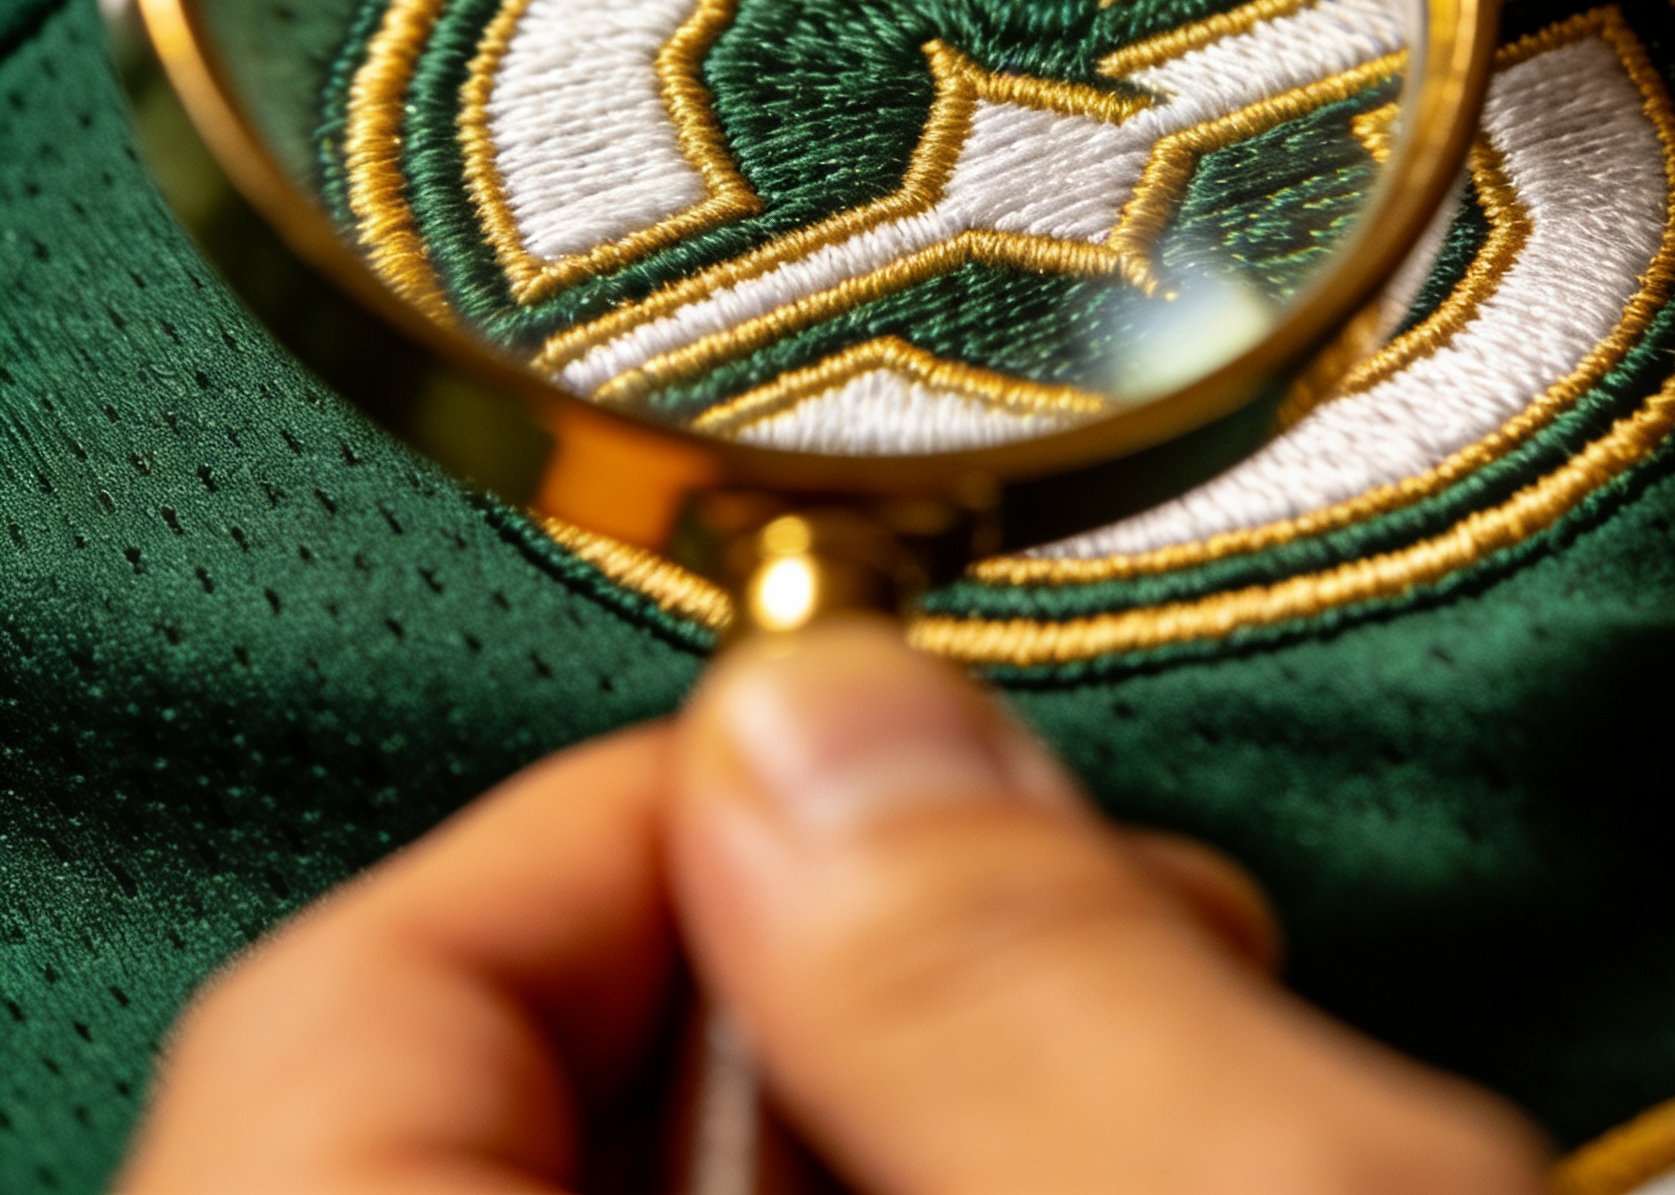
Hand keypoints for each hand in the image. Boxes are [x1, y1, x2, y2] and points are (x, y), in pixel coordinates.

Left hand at [114, 620, 1546, 1193]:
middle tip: (1077, 895)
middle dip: (796, 946)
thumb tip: (838, 719)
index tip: (839, 743)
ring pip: (634, 1177)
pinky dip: (907, 1149)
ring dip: (881, 1055)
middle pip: (479, 1104)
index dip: (597, 835)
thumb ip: (1025, 994)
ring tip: (1140, 1026)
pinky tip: (1104, 1131)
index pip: (341, 1044)